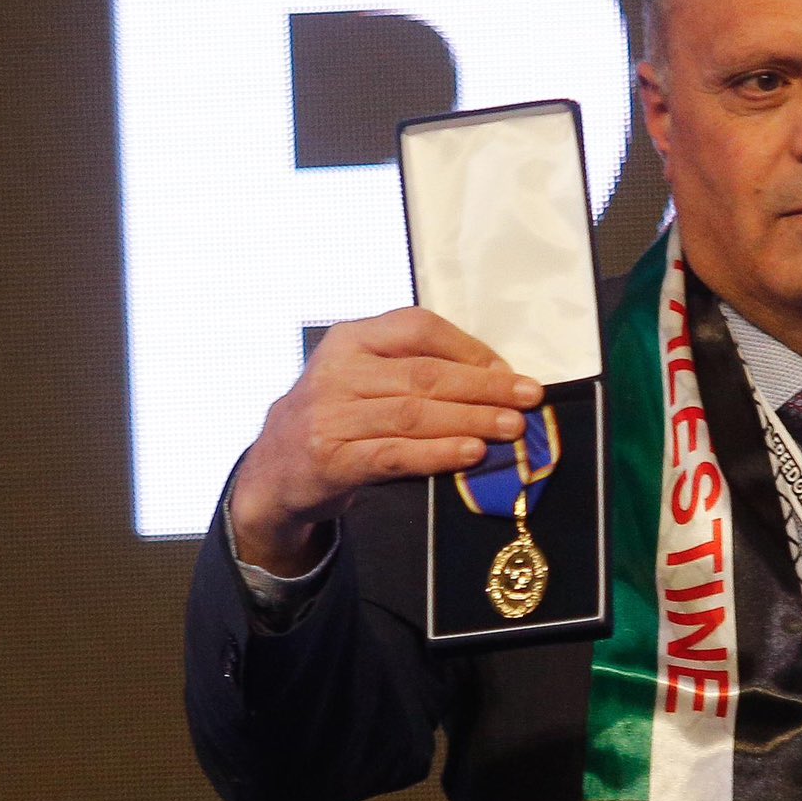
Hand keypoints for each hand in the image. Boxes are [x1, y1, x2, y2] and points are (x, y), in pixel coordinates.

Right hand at [229, 307, 542, 574]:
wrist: (273, 472)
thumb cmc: (336, 418)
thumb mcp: (362, 377)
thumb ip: (410, 369)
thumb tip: (494, 378)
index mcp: (350, 339)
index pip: (417, 328)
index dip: (469, 348)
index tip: (508, 369)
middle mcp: (337, 373)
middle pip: (424, 374)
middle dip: (484, 387)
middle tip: (528, 398)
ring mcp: (331, 417)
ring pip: (414, 413)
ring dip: (472, 419)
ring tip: (513, 427)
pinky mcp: (332, 460)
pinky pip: (396, 454)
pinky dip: (439, 453)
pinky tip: (473, 453)